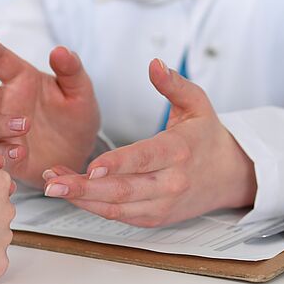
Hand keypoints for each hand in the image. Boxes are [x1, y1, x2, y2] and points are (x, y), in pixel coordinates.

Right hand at [0, 30, 100, 187]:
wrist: (81, 151)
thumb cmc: (75, 115)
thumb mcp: (80, 91)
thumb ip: (71, 71)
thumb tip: (60, 50)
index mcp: (21, 80)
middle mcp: (6, 103)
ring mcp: (4, 130)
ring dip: (0, 123)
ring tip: (25, 124)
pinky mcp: (10, 155)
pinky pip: (1, 154)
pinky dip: (8, 153)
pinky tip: (20, 151)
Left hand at [41, 59, 257, 226]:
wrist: (230, 176)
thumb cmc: (207, 137)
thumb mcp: (198, 104)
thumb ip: (174, 84)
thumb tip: (155, 64)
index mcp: (179, 151)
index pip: (144, 159)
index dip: (116, 165)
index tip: (90, 166)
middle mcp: (171, 182)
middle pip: (124, 190)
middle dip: (85, 188)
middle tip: (52, 183)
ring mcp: (163, 204)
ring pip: (117, 208)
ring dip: (82, 199)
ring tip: (52, 185)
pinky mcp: (155, 218)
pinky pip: (119, 216)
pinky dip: (93, 207)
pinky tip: (71, 193)